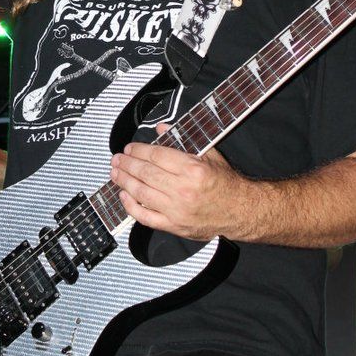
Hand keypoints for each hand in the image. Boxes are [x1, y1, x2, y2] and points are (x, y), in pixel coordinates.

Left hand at [110, 123, 253, 240]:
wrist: (240, 210)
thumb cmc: (225, 183)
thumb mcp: (208, 154)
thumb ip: (183, 140)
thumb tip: (161, 129)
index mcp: (193, 169)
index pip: (157, 156)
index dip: (139, 150)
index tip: (130, 148)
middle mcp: (183, 190)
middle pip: (146, 173)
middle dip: (127, 164)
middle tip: (117, 159)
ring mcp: (177, 210)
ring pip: (142, 194)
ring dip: (124, 182)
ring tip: (115, 173)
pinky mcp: (174, 226)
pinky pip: (146, 218)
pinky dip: (131, 207)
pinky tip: (124, 196)